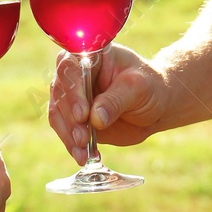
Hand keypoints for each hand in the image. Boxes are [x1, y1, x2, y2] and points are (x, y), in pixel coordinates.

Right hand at [47, 44, 168, 162]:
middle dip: (70, 118)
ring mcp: (72, 95)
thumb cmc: (149, 87)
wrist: (154, 105)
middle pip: (60, 92)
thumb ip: (116, 100)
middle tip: (83, 138)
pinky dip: (71, 145)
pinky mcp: (73, 117)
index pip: (71, 68)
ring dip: (68, 135)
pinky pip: (64, 130)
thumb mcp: (138, 88)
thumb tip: (95, 118)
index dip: (74, 90)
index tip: (83, 114)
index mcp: (91, 54)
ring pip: (57, 113)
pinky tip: (83, 156)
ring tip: (82, 153)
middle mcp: (75, 72)